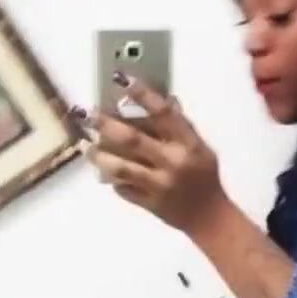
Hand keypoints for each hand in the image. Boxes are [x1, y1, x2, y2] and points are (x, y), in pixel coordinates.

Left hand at [72, 77, 228, 234]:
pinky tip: (103, 170)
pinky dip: (111, 178)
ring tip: (86, 145)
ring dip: (100, 155)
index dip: (141, 94)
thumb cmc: (205, 179)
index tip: (121, 79)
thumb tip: (159, 100)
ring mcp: (159, 185)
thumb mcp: (200, 148)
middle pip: (133, 139)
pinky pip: (123, 189)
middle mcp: (172, 163)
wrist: (209, 218)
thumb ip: (179, 128)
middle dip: (106, 124)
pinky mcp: (149, 203)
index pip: (163, 113)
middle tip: (87, 114)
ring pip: (121, 167)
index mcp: (188, 145)